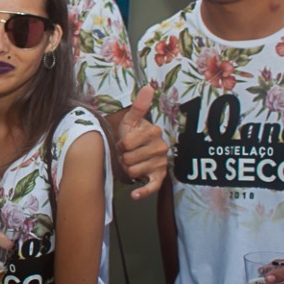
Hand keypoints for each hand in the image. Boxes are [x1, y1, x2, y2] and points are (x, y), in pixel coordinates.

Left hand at [117, 85, 167, 199]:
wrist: (135, 153)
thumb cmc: (131, 135)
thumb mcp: (132, 121)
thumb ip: (138, 106)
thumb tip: (147, 87)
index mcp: (155, 132)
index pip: (128, 142)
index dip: (120, 144)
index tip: (122, 143)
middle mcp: (162, 147)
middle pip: (130, 158)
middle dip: (122, 158)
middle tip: (125, 155)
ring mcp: (161, 164)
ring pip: (134, 171)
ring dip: (127, 169)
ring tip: (129, 164)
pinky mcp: (160, 178)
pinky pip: (151, 187)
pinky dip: (142, 192)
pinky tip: (134, 195)